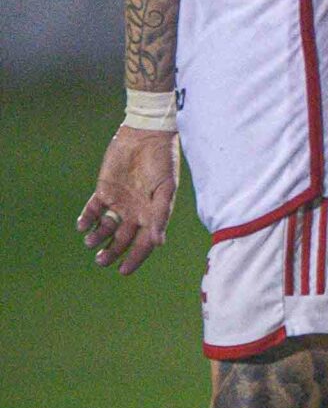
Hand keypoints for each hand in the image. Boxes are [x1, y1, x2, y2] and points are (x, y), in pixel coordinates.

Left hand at [79, 127, 178, 273]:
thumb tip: (159, 243)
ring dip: (97, 238)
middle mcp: (135, 211)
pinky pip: (92, 211)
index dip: (135, 258)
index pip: (144, 243)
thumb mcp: (165, 189)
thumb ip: (160, 216)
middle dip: (111, 252)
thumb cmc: (162, 161)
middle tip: (101, 261)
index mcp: (152, 214)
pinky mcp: (104, 191)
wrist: (146, 136)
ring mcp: (119, 202)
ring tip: (90, 242)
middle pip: (121, 239)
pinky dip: (86, 220)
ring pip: (105, 228)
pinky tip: (82, 225)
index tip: (123, 271)